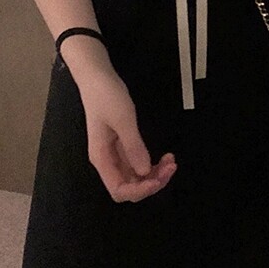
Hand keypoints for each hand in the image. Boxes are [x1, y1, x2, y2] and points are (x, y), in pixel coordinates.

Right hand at [78, 67, 176, 201]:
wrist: (97, 76)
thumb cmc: (107, 96)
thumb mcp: (123, 119)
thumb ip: (133, 146)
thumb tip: (144, 172)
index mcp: (102, 158)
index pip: (119, 190)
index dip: (140, 190)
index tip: (159, 177)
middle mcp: (107, 161)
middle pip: (129, 187)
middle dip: (151, 182)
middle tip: (171, 166)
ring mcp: (114, 154)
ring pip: (135, 177)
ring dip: (154, 174)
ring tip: (171, 161)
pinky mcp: (121, 145)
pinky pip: (136, 163)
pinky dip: (150, 164)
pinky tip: (163, 156)